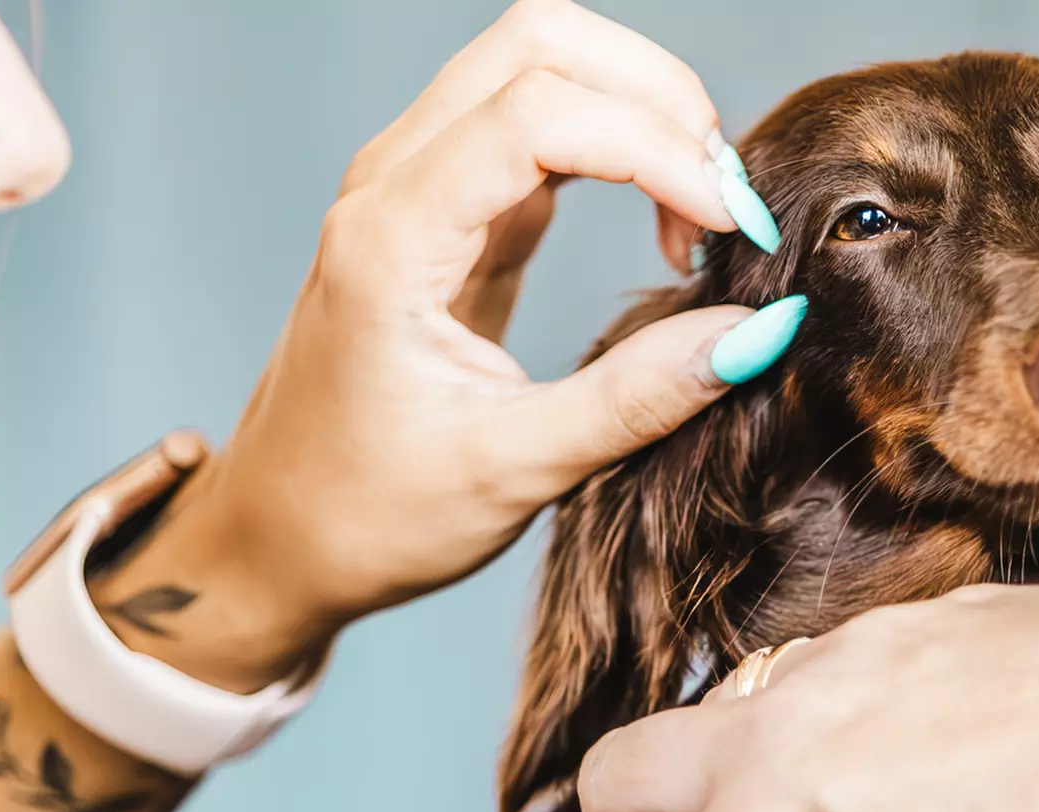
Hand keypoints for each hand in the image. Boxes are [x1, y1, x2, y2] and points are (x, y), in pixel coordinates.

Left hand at [97, 0, 779, 691]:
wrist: (280, 536)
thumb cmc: (372, 513)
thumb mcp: (515, 472)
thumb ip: (637, 398)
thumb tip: (758, 328)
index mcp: (392, 239)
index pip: (539, 116)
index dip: (657, 150)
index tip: (733, 233)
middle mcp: (395, 183)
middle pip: (540, 44)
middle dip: (658, 98)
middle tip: (727, 207)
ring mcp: (421, 183)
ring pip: (543, 65)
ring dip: (644, 115)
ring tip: (704, 221)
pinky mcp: (454, 207)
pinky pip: (546, 127)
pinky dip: (626, 152)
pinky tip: (667, 233)